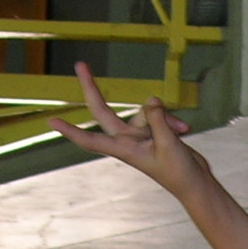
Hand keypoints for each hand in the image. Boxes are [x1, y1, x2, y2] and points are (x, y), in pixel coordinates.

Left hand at [48, 61, 206, 190]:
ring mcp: (140, 134)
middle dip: (92, 88)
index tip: (51, 122)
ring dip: (165, 117)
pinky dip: (172, 120)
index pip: (91, 140)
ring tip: (183, 131)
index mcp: (124, 149)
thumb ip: (157, 119)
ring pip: (145, 111)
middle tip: (80, 64)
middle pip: (102, 110)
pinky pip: (159, 114)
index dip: (71, 131)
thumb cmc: (179, 173)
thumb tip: (150, 99)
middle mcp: (127, 139)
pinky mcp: (154, 130)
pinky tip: (185, 129)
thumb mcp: (168, 143)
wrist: (196, 183)